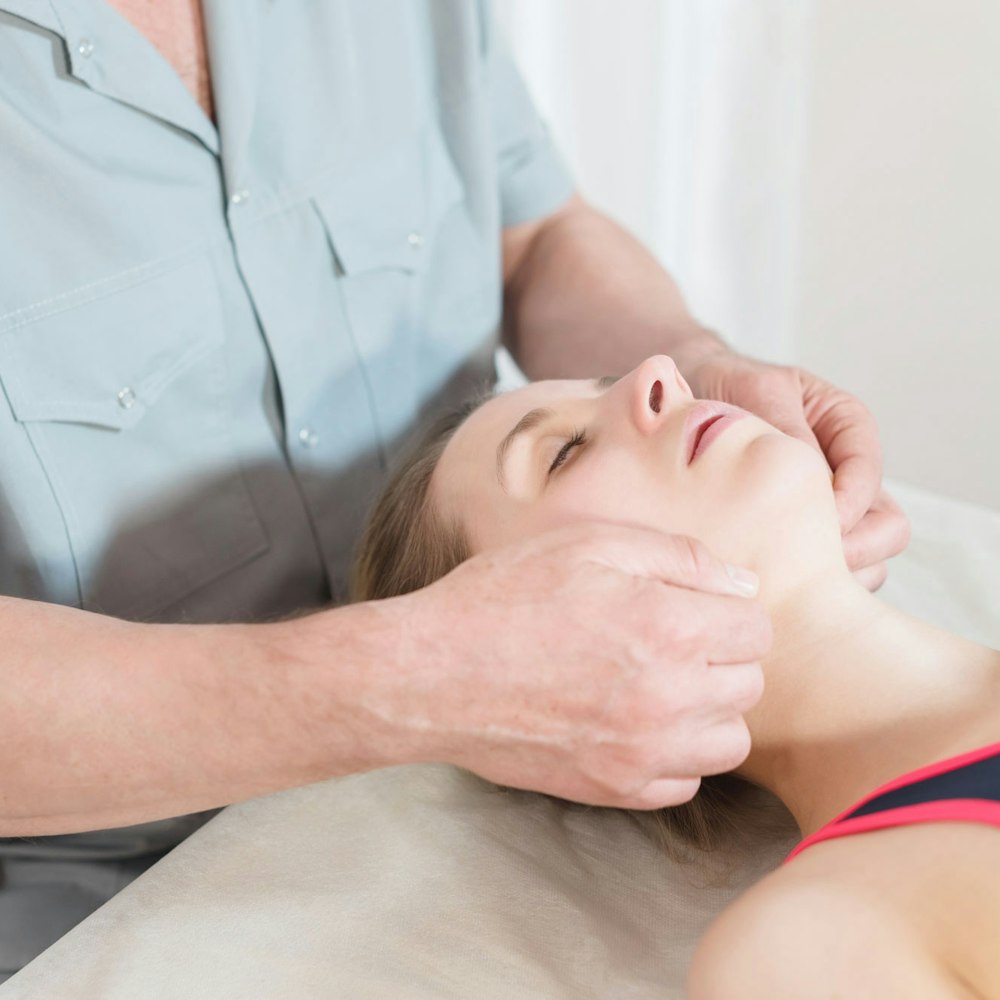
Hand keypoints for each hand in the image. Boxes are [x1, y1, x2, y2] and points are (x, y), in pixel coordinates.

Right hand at [387, 522, 770, 810]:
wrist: (433, 674)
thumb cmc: (503, 598)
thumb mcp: (587, 543)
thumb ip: (677, 557)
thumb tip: (741, 584)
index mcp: (667, 627)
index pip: (757, 631)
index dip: (728, 611)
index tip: (693, 605)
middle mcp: (668, 698)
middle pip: (749, 685)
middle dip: (721, 655)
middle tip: (671, 637)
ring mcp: (642, 752)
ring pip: (730, 742)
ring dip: (710, 710)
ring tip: (663, 683)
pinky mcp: (613, 788)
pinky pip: (685, 782)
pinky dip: (675, 754)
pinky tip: (636, 722)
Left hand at [683, 351, 910, 588]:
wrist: (677, 410)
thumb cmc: (722, 390)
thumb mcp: (756, 393)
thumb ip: (787, 427)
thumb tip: (812, 479)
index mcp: (847, 428)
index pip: (869, 475)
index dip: (846, 506)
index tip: (811, 525)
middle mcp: (847, 475)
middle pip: (887, 529)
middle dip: (854, 552)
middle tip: (804, 568)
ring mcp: (829, 514)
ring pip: (866, 562)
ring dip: (832, 580)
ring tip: (783, 583)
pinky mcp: (801, 545)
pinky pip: (825, 578)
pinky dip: (806, 590)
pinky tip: (765, 589)